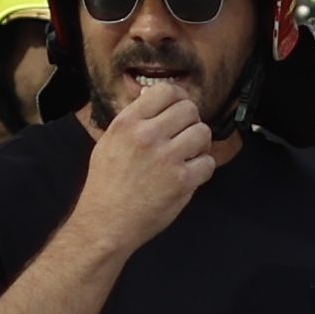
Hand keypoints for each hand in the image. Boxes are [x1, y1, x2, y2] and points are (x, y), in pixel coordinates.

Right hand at [69, 74, 232, 259]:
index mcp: (128, 123)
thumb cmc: (106, 185)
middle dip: (191, 122)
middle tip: (184, 136)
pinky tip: (189, 174)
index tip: (179, 110)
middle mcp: (147, 135)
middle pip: (189, 109)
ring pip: (203, 133)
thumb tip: (153, 97)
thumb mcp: (110, 141)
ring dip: (200, 144)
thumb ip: (133, 119)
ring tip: (188, 155)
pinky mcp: (182, 181)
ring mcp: (166, 158)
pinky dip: (203, 168)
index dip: (179, 98)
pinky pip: (208, 162)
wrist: (106, 223)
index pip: (166, 91)